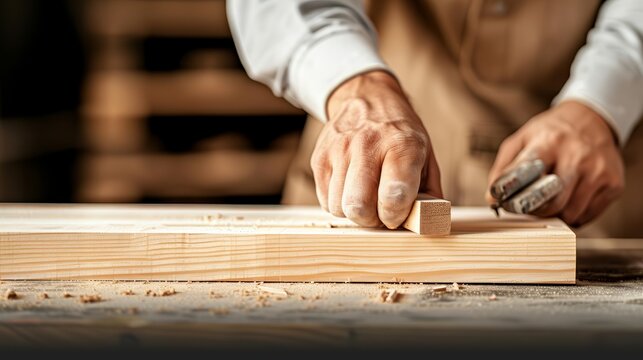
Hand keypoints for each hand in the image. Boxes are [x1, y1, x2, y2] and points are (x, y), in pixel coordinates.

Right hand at [311, 71, 441, 227]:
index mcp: (402, 145)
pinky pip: (325, 201)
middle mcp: (367, 145)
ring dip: (354, 213)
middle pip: (359, 207)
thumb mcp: (426, 156)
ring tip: (366, 198)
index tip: (397, 214)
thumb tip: (425, 224)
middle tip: (380, 211)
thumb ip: (429, 194)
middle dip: (372, 220)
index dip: (395, 216)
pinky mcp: (319, 158)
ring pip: (339, 207)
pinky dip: (339, 204)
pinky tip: (351, 190)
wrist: (367, 99)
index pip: (393, 196)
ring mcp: (338, 151)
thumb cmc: (401, 136)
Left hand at [486, 101, 624, 226]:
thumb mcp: (521, 139)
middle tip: (524, 207)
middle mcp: (577, 156)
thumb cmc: (551, 133)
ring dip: (553, 215)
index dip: (511, 192)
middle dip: (533, 210)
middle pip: (550, 201)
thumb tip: (491, 198)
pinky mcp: (613, 184)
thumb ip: (503, 168)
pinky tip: (568, 200)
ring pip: (569, 213)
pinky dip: (572, 215)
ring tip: (546, 202)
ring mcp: (598, 171)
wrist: (592, 119)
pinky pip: (586, 216)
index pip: (527, 173)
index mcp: (549, 142)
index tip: (501, 201)